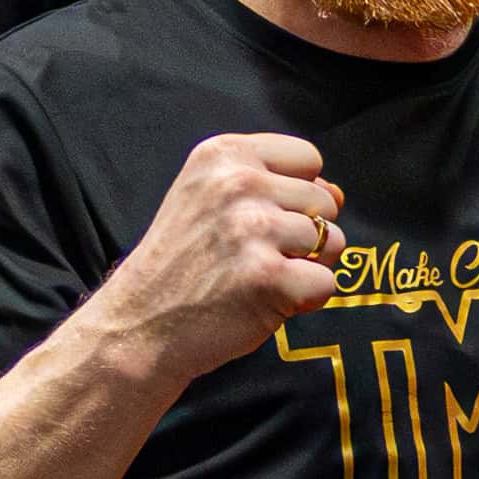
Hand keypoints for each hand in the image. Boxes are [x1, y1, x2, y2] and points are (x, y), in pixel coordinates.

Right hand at [97, 133, 344, 383]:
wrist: (139, 324)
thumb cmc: (184, 262)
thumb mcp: (210, 201)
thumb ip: (275, 187)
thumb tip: (338, 192)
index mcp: (223, 154)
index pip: (308, 158)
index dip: (297, 193)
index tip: (260, 215)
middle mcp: (238, 184)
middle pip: (325, 201)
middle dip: (305, 233)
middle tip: (255, 255)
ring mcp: (254, 230)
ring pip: (332, 241)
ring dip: (307, 266)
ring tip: (259, 276)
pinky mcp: (270, 277)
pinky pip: (327, 283)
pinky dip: (306, 300)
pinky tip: (266, 300)